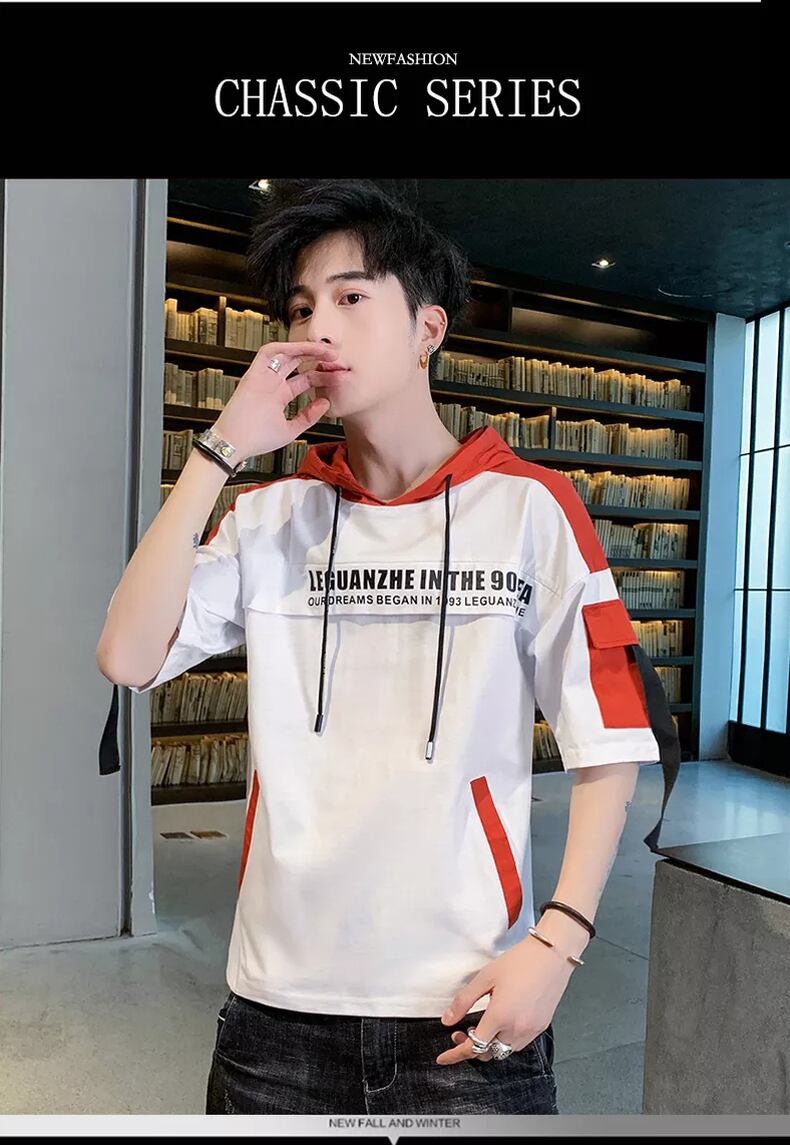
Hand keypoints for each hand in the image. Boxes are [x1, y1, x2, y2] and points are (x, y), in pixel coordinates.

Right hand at [212, 339, 339, 461]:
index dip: (322, 377)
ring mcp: (263, 377)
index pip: (305, 380)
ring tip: (325, 350)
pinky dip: (285, 347)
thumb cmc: (256, 440)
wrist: (234, 443)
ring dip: (305, 349)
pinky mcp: (253, 373)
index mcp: (280, 396)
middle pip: (298, 364)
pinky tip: (304, 348)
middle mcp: (272, 384)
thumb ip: (308, 416)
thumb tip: (325, 402)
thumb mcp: (290, 430)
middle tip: (337, 358)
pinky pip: (269, 353)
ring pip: (286, 355)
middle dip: (317, 358)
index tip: (339, 377)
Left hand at [436, 933, 574, 1065]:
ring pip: (504, 1050)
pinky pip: (519, 1043)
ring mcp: (531, 1030)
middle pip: (489, 1053)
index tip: (443, 1058)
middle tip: (461, 1032)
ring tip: (482, 1026)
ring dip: (490, 1045)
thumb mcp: (485, 977)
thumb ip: (464, 1001)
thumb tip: (447, 1020)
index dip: (455, 1054)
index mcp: (500, 1016)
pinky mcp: (541, 1027)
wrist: (552, 955)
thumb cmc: (520, 961)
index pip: (473, 1047)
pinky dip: (506, 1039)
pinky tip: (502, 1023)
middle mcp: (516, 1029)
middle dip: (472, 1047)